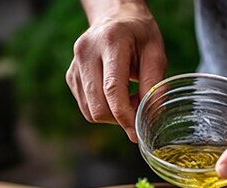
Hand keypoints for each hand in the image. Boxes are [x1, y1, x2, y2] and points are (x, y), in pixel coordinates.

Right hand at [66, 2, 166, 141]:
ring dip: (112, 115)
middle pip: (98, 106)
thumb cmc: (139, 34)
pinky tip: (115, 95)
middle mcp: (86, 53)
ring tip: (129, 98)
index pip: (112, 89)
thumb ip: (154, 83)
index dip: (125, 116)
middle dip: (120, 118)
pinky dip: (103, 109)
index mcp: (110, 42)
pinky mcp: (71, 76)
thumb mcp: (156, 52)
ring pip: (90, 111)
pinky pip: (86, 107)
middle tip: (138, 109)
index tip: (138, 131)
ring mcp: (74, 65)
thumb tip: (151, 116)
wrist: (115, 17)